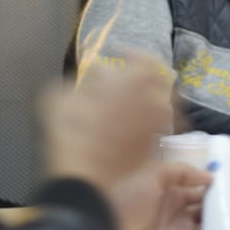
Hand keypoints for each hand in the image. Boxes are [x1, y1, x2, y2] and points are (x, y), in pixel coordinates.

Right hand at [42, 54, 172, 190]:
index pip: (144, 58)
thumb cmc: (72, 132)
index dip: (133, 53)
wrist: (86, 175)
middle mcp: (152, 99)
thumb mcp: (64, 97)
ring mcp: (156, 123)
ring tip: (138, 98)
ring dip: (154, 96)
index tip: (120, 54)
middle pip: (161, 79)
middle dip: (148, 74)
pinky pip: (161, 125)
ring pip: (165, 102)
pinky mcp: (154, 144)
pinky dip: (154, 119)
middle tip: (133, 77)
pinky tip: (141, 122)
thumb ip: (85, 79)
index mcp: (133, 82)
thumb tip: (99, 71)